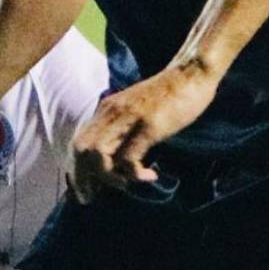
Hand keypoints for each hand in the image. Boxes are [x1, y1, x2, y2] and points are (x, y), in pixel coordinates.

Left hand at [68, 64, 218, 203]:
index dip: (76, 170)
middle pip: (82, 151)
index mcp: (107, 109)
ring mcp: (130, 118)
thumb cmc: (170, 93)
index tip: (83, 190)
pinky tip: (151, 177)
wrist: (192, 71)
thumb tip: (116, 157)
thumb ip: (123, 126)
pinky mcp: (149, 126)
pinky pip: (129, 159)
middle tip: (93, 198)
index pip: (78, 142)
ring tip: (126, 186)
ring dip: (109, 178)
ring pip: (99, 156)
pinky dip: (135, 175)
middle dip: (83, 179)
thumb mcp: (136, 107)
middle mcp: (112, 112)